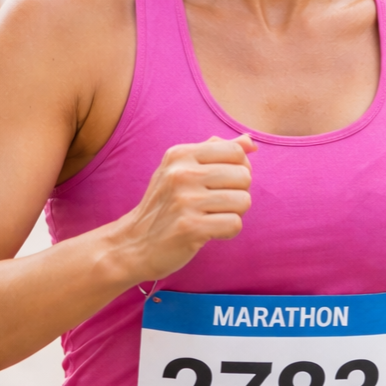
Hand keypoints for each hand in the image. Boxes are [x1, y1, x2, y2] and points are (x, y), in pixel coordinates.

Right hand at [115, 137, 255, 281]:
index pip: (236, 151)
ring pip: (244, 201)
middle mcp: (181, 173)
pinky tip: (208, 231)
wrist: (134, 243)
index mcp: (180, 154)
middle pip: (244, 176)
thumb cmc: (167, 204)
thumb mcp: (182, 169)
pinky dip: (227, 231)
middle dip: (237, 193)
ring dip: (233, 213)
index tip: (223, 183)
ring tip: (210, 217)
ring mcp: (184, 200)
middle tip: (214, 204)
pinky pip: (234, 224)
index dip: (239, 169)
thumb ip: (216, 152)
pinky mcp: (190, 227)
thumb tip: (251, 142)